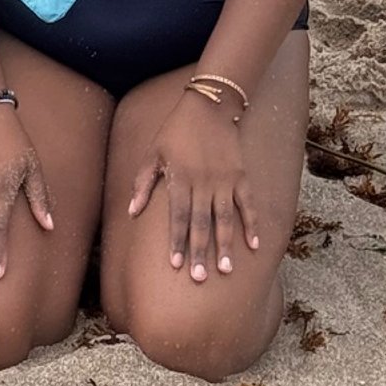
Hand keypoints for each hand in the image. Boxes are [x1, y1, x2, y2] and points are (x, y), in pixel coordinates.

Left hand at [128, 90, 257, 282]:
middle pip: (201, 223)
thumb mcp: (152, 153)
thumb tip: (131, 212)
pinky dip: (251, 225)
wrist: (208, 107)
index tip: (176, 265)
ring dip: (225, 245)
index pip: (177, 217)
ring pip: (225, 219)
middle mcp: (202, 183)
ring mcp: (224, 181)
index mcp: (179, 178)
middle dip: (200, 252)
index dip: (177, 241)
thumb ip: (143, 183)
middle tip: (200, 279)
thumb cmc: (174, 131)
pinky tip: (254, 246)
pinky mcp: (240, 176)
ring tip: (225, 270)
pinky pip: (247, 205)